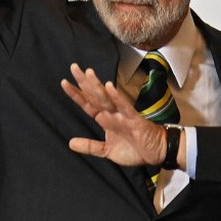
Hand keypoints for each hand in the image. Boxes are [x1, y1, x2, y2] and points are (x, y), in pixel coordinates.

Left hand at [62, 63, 180, 168]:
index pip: (88, 104)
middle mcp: (112, 114)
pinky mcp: (135, 120)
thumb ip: (90, 146)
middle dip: (84, 82)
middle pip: (95, 96)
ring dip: (97, 87)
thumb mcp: (107, 151)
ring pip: (107, 99)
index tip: (64, 82)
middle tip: (73, 67)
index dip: (76, 94)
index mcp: (105, 120)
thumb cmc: (134, 150)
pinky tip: (110, 87)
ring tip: (88, 73)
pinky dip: (117, 98)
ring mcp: (123, 116)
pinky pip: (124, 108)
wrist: (156, 153)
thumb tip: (70, 143)